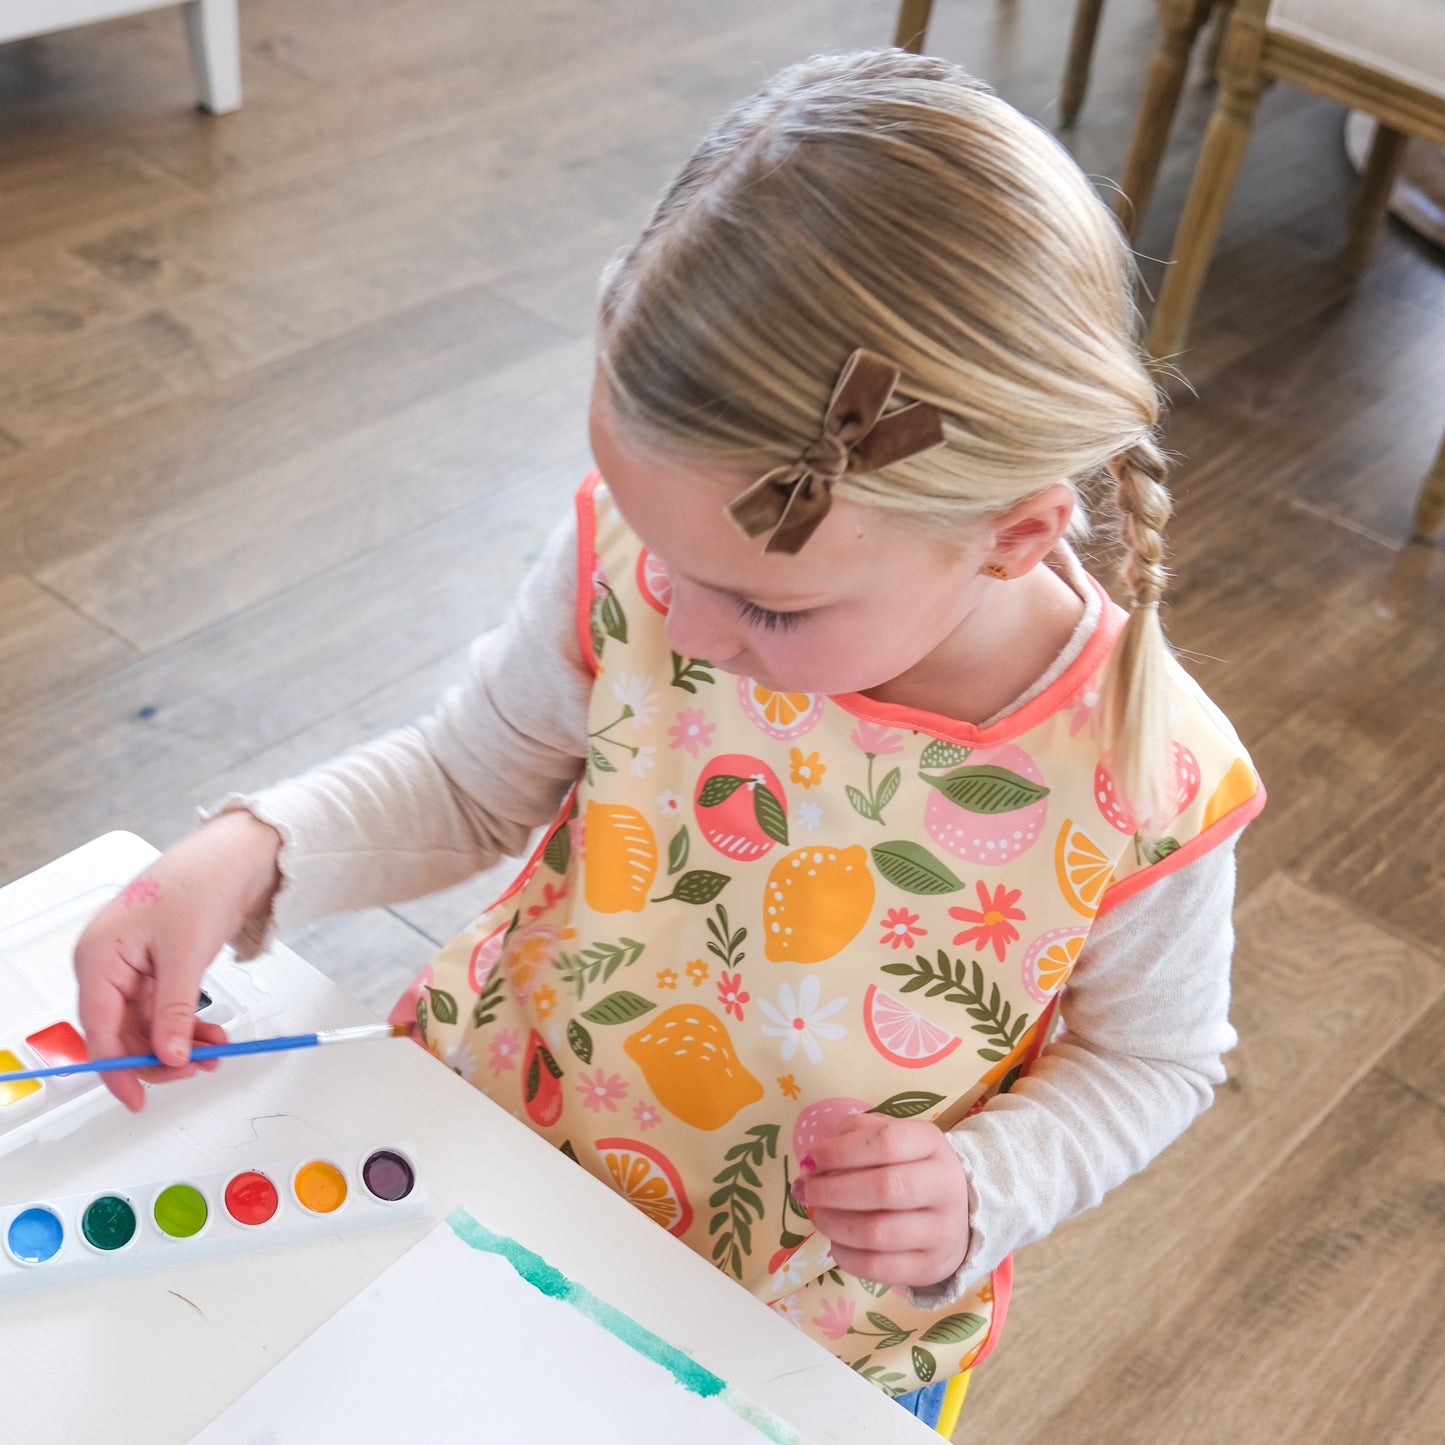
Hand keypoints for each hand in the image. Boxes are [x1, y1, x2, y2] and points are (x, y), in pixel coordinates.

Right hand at [73, 812, 282, 1111]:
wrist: (238, 853)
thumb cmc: (201, 881)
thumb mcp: (185, 955)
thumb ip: (174, 1012)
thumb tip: (169, 1055)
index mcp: (99, 957)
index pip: (99, 1029)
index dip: (117, 1068)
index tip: (136, 1098)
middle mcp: (110, 963)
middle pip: (123, 1031)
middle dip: (160, 1055)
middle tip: (196, 1068)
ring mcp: (136, 965)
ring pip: (149, 1023)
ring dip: (180, 1042)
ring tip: (215, 1051)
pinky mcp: (162, 965)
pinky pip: (168, 1009)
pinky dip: (189, 1025)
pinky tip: (212, 1036)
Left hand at [795, 1112, 970, 1288]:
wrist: (955, 1212)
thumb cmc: (907, 1166)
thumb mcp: (887, 1137)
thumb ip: (851, 1137)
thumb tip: (812, 1163)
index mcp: (932, 1144)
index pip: (886, 1141)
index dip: (840, 1151)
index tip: (810, 1160)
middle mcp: (945, 1186)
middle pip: (883, 1188)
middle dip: (832, 1191)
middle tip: (805, 1190)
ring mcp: (942, 1231)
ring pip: (878, 1233)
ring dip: (834, 1224)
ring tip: (817, 1215)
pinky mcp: (931, 1268)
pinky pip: (878, 1268)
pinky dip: (845, 1256)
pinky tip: (835, 1242)